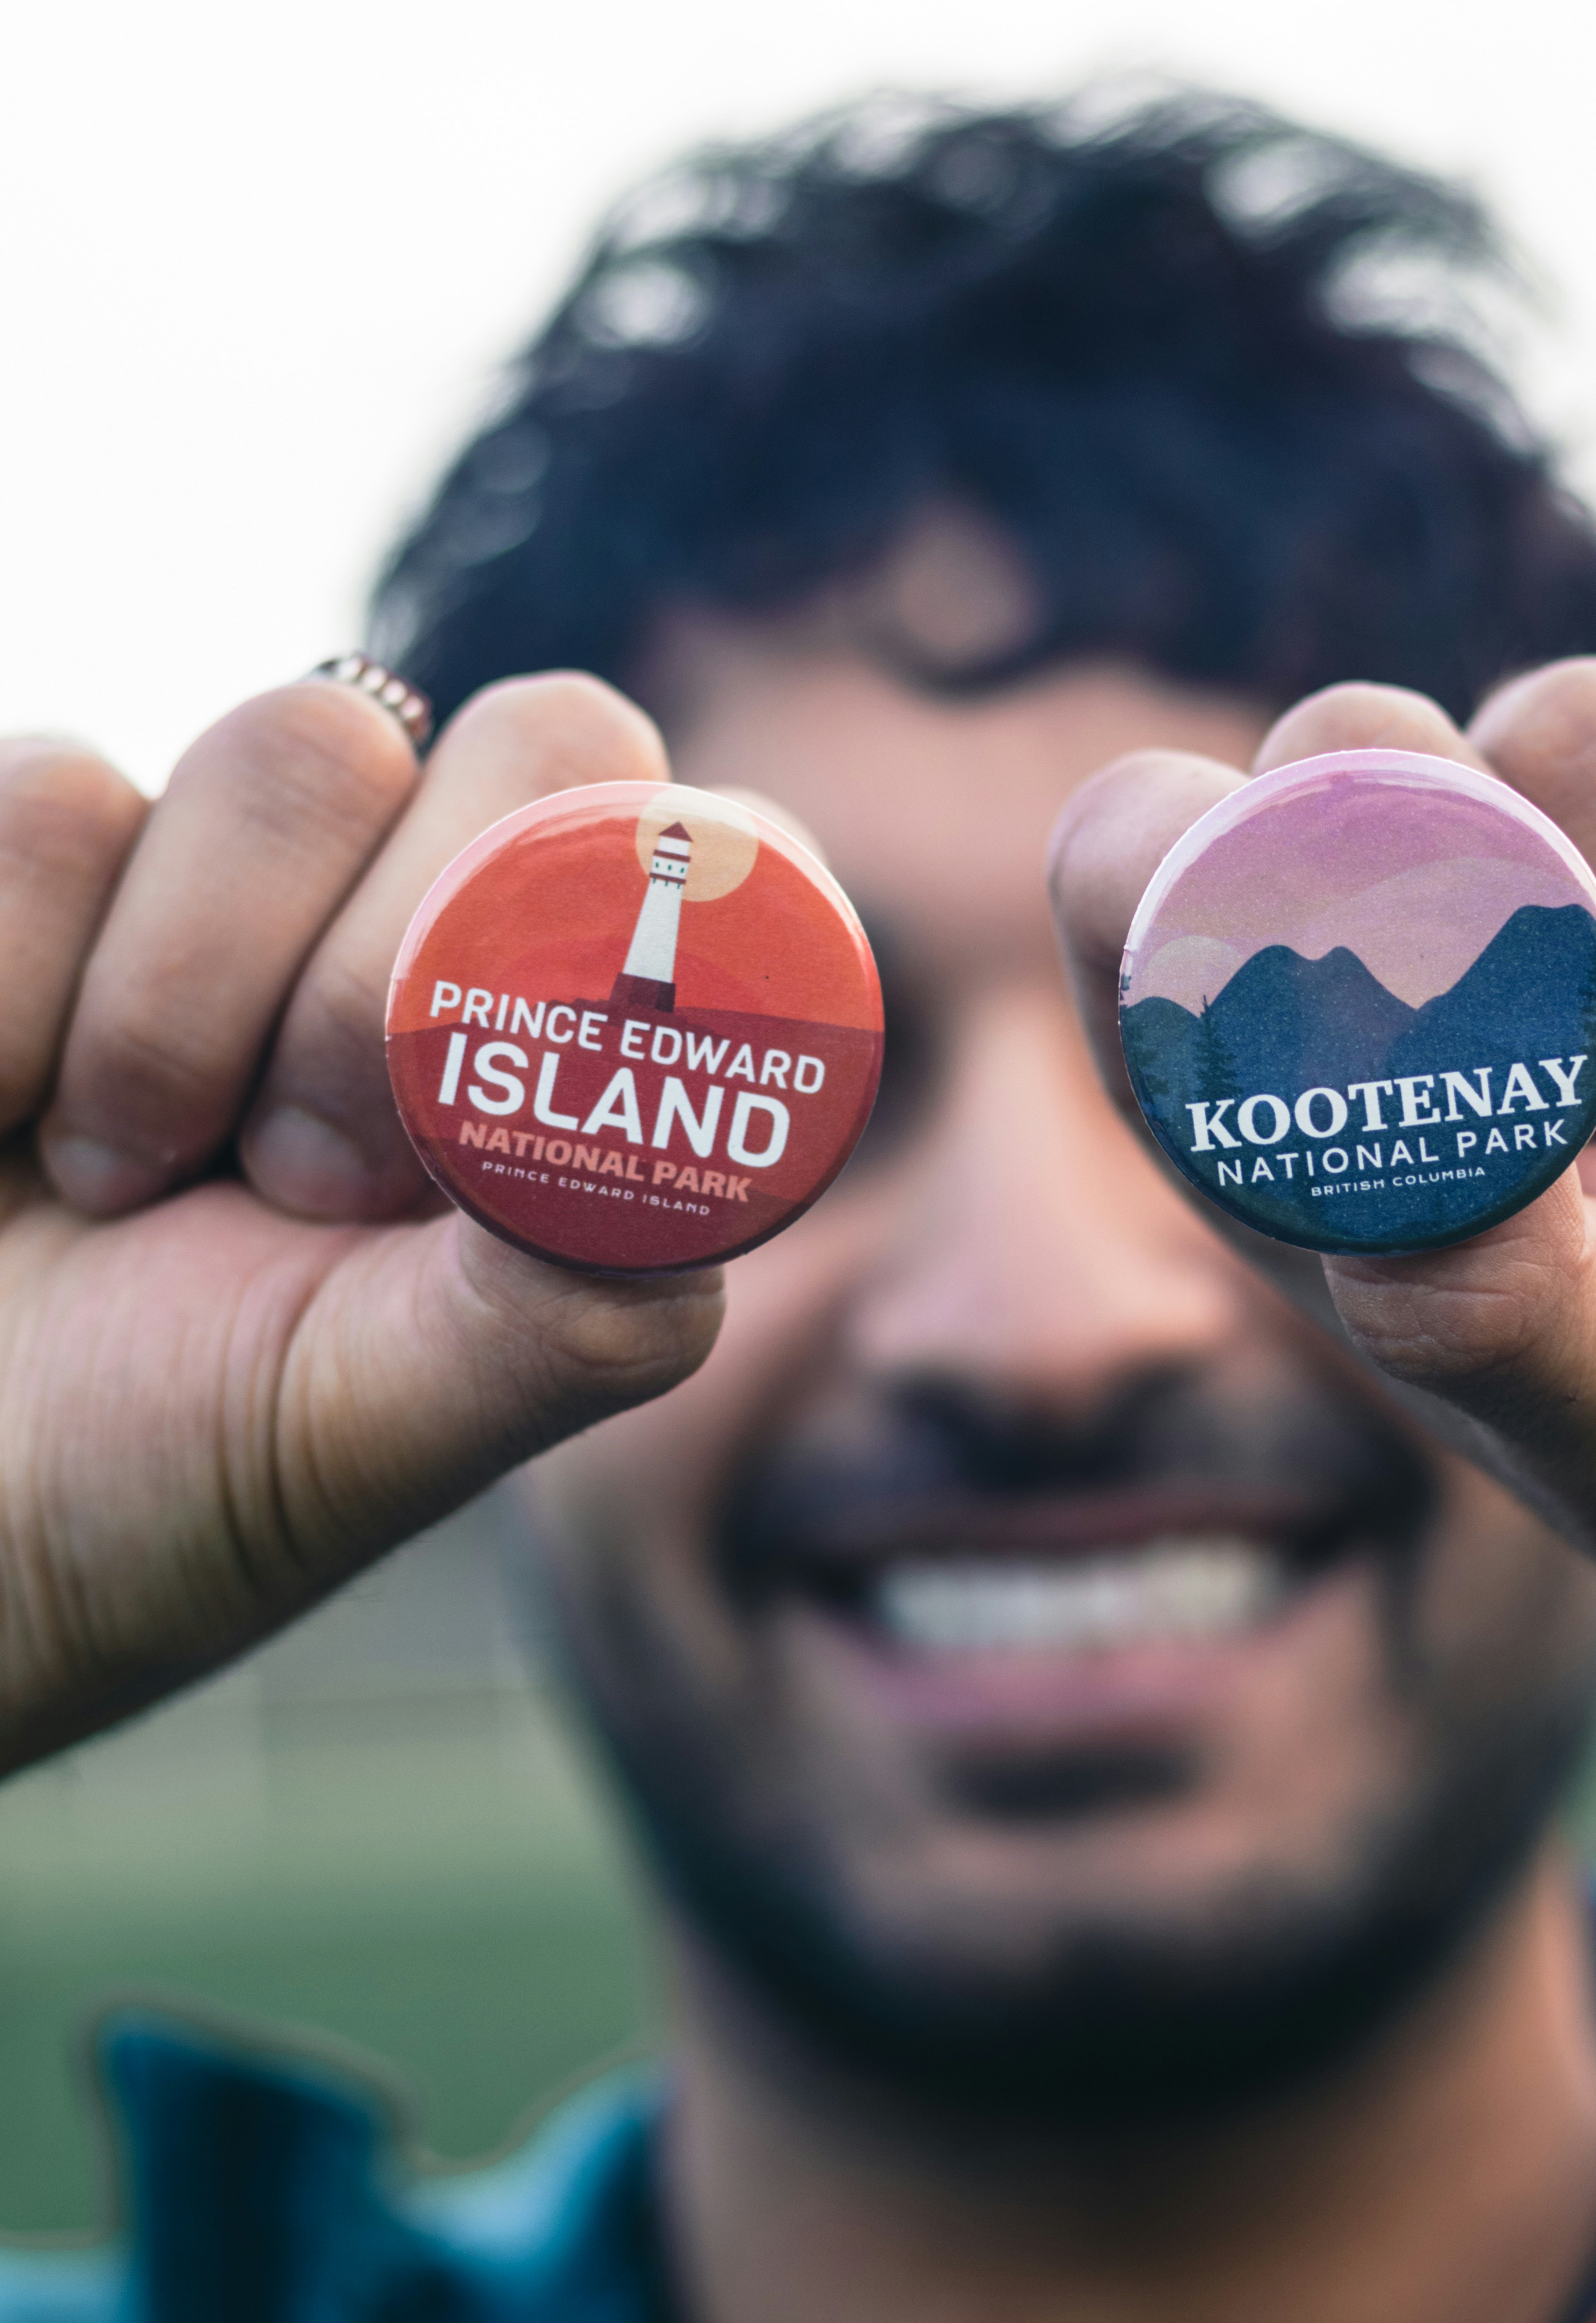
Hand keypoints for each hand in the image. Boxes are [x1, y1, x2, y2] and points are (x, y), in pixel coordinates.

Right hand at [0, 673, 719, 1771]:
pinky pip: (59, 796)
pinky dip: (12, 999)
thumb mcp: (377, 1432)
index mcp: (557, 1074)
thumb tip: (703, 1183)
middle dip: (404, 981)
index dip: (630, 933)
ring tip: (120, 1183)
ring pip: (301, 745)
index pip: (703, 860)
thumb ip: (564, 1311)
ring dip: (190, 1006)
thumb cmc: (153, 1487)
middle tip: (298, 1181)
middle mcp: (428, 934)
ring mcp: (235, 871)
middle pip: (541, 739)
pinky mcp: (39, 853)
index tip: (487, 1111)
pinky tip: (1, 1128)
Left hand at [1050, 570, 1595, 1714]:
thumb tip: (1418, 1189)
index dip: (1198, 868)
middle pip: (1356, 734)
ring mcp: (1590, 832)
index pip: (1131, 867)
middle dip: (1529, 906)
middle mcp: (1406, 932)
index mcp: (1290, 1085)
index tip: (1365, 971)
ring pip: (1589, 694)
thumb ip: (1494, 1312)